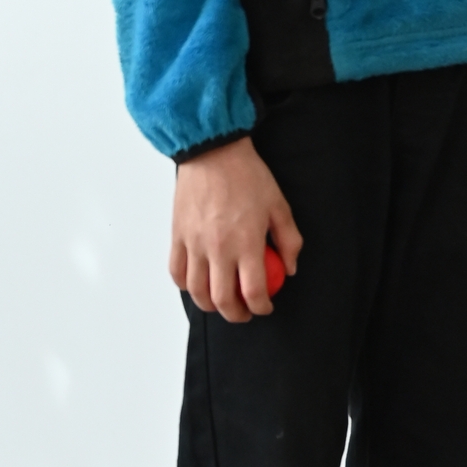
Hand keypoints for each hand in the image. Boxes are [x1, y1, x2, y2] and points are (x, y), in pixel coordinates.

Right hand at [170, 136, 300, 322]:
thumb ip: (289, 240)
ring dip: (210, 305)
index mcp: (246, 243)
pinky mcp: (177, 235)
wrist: (213, 152)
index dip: (261, 307)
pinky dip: (185, 285)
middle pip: (223, 299)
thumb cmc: (247, 176)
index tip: (265, 307)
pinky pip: (176, 271)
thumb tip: (289, 268)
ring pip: (196, 291)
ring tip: (221, 303)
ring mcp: (194, 244)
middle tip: (244, 312)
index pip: (253, 291)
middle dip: (236, 314)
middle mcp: (218, 248)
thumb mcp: (279, 206)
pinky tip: (197, 285)